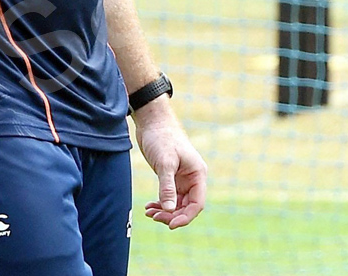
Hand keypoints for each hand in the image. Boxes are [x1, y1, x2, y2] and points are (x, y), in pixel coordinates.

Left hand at [135, 104, 206, 228]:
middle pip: (187, 206)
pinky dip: (161, 204)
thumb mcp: (165, 163)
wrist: (153, 122)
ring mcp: (182, 178)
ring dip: (165, 211)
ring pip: (178, 204)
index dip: (185, 217)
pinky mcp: (172, 177)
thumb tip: (169, 210)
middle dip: (172, 215)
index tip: (170, 224)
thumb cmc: (162, 138)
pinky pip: (170, 197)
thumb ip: (167, 187)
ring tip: (149, 213)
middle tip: (154, 217)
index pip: (197, 203)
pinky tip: (149, 206)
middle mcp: (193, 178)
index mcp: (198, 174)